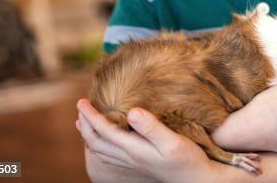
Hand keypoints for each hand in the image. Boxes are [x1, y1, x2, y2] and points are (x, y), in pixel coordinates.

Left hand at [76, 99, 216, 182]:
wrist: (196, 180)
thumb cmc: (188, 159)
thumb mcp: (173, 141)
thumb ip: (152, 127)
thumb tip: (132, 111)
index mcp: (134, 149)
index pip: (104, 131)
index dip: (90, 116)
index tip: (82, 101)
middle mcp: (129, 157)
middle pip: (96, 142)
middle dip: (85, 125)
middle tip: (80, 108)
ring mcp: (132, 163)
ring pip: (101, 151)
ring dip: (89, 135)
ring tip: (84, 122)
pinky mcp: (138, 165)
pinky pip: (110, 156)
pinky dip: (100, 145)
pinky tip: (105, 139)